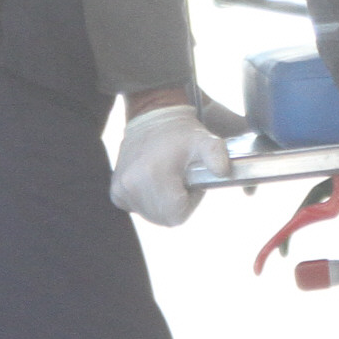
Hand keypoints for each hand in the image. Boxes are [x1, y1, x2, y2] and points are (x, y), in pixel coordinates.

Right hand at [111, 105, 229, 226]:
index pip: (176, 214)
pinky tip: (156, 183)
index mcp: (153, 175)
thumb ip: (217, 155)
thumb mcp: (205, 140)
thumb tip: (222, 172)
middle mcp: (131, 185)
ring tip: (170, 180)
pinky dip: (150, 202)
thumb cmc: (182, 133)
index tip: (191, 184)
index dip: (190, 203)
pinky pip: (139, 209)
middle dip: (178, 205)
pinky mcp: (116, 192)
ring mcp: (121, 190)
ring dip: (164, 204)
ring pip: (151, 216)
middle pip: (164, 218)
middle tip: (182, 181)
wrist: (151, 120)